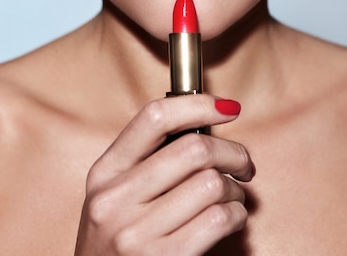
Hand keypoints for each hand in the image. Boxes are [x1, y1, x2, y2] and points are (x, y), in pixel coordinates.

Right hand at [74, 94, 254, 254]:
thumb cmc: (116, 245)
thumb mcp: (114, 195)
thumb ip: (147, 161)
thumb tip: (205, 124)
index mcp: (105, 172)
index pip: (154, 118)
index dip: (198, 104)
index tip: (227, 107)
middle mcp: (115, 199)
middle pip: (194, 149)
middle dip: (232, 152)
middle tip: (242, 163)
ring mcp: (136, 233)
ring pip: (212, 184)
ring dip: (235, 188)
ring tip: (232, 196)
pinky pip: (219, 219)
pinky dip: (237, 214)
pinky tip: (231, 218)